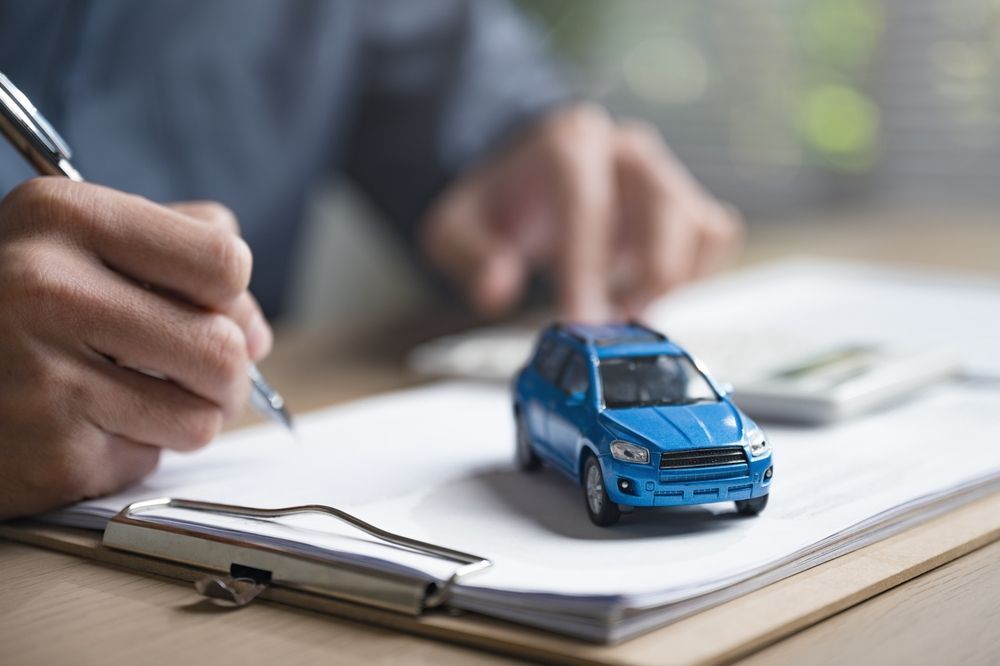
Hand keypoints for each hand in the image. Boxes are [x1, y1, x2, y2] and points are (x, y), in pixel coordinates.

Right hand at [0, 178, 271, 518]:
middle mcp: (45, 289)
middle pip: (225, 348)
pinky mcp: (46, 453)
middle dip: (227, 373)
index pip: (224, 261)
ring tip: (136, 398)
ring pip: (202, 416)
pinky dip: (133, 449)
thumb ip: (179, 250)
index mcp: (64, 217)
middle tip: (196, 373)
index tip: (209, 307)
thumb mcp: (76, 240)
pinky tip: (84, 426)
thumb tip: (257, 328)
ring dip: (187, 416)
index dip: (232, 294)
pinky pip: (148, 459)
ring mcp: (40, 376)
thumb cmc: (13, 304)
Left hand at [421, 104, 742, 320]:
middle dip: (643, 277)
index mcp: (568, 143)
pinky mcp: (685, 198)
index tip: (584, 322)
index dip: (588, 269)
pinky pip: (714, 235)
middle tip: (612, 323)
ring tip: (626, 307)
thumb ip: (471, 256)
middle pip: (663, 207)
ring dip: (669, 280)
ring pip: (697, 224)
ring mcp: (662, 171)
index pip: (587, 205)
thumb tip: (496, 288)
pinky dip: (692, 274)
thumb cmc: (499, 202)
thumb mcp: (457, 226)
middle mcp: (625, 150)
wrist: (527, 174)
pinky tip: (647, 289)